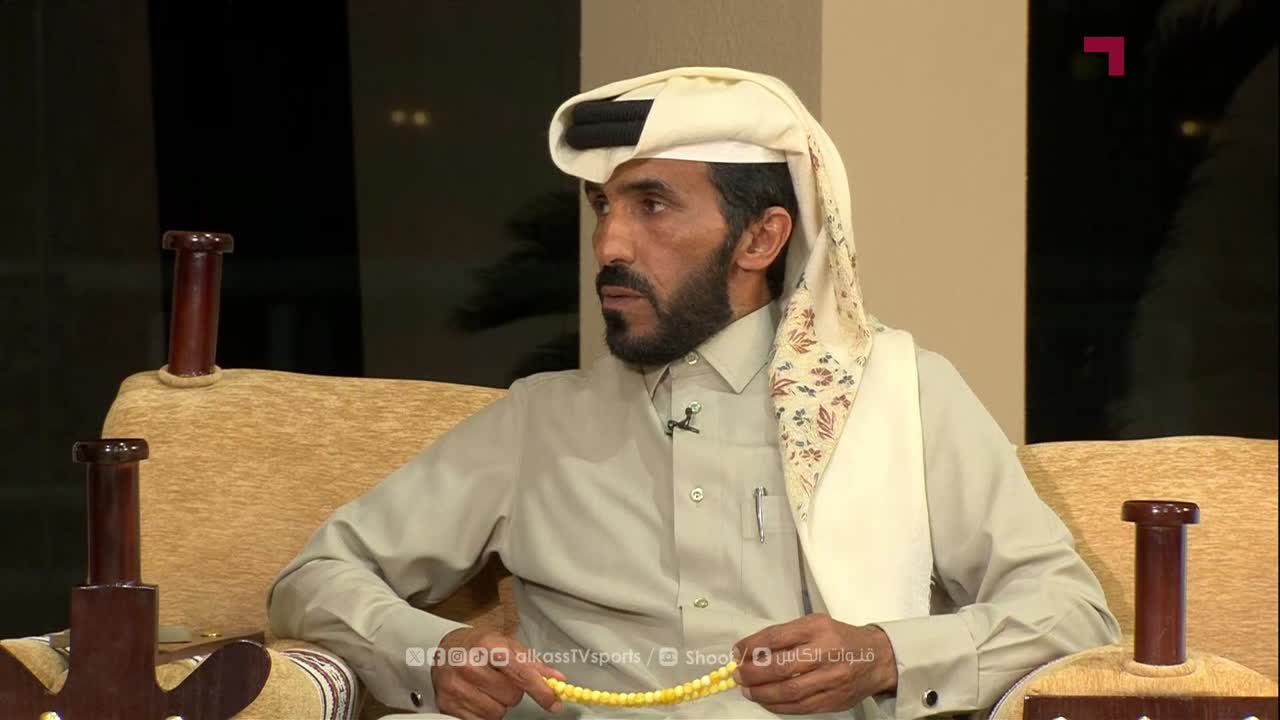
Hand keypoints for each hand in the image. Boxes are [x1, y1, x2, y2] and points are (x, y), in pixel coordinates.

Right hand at [431, 627, 565, 719]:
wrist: (446, 650)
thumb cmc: (479, 646)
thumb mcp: (506, 644)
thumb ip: (532, 662)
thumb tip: (555, 678)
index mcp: (487, 646)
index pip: (521, 674)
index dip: (541, 690)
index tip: (553, 702)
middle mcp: (469, 666)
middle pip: (511, 696)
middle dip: (513, 691)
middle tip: (501, 679)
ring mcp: (456, 687)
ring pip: (497, 712)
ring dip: (498, 704)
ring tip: (487, 688)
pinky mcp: (447, 705)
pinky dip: (484, 713)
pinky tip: (477, 697)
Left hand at [732, 613, 897, 714]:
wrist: (877, 658)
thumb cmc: (839, 638)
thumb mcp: (815, 625)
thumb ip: (786, 636)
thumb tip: (751, 652)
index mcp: (817, 628)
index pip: (777, 637)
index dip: (752, 646)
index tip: (737, 652)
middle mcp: (826, 652)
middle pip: (781, 667)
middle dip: (753, 674)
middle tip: (738, 676)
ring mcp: (832, 678)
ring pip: (789, 691)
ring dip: (762, 693)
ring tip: (748, 690)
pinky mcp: (834, 699)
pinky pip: (800, 707)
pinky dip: (778, 706)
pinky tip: (766, 701)